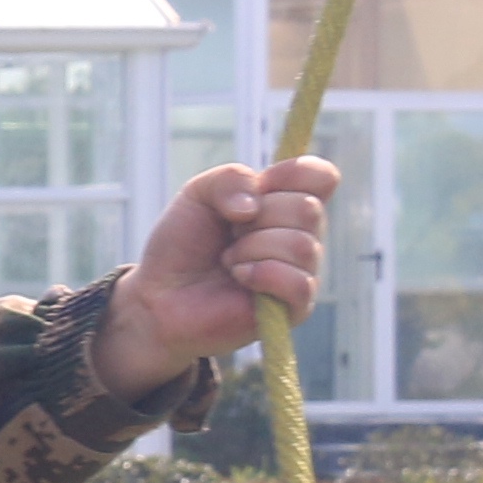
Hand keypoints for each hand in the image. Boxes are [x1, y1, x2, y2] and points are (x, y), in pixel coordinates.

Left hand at [96, 155, 337, 401]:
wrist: (160, 294)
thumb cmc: (184, 244)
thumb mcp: (198, 193)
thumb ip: (231, 179)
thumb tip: (254, 205)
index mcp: (287, 202)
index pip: (322, 176)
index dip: (292, 174)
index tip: (260, 187)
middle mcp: (303, 235)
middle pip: (308, 208)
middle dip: (257, 217)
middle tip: (231, 234)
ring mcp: (302, 272)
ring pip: (301, 245)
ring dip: (250, 249)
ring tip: (229, 260)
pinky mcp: (296, 307)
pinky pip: (298, 283)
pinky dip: (261, 274)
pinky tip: (240, 277)